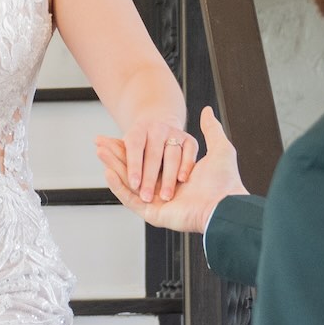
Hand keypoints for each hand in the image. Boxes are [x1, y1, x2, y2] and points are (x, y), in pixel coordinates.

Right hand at [97, 106, 247, 234]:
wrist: (225, 206)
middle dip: (116, 154)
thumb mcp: (219, 148)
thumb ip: (210, 130)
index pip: (147, 157)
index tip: (115, 136)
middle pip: (133, 168)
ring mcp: (157, 202)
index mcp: (174, 175)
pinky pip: (130, 199)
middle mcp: (164, 188)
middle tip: (98, 143)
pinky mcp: (152, 214)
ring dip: (113, 166)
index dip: (130, 146)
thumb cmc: (224, 180)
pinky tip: (108, 171)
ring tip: (99, 151)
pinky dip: (118, 185)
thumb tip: (206, 110)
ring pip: (129, 182)